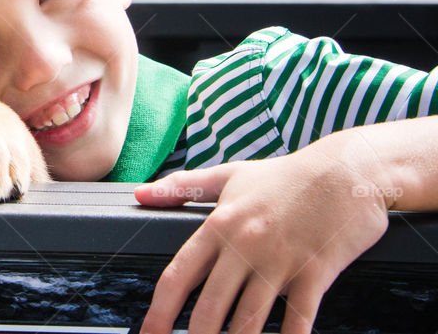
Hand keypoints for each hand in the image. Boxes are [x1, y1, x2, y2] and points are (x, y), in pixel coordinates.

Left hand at [135, 135, 392, 333]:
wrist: (348, 170)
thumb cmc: (286, 176)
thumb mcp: (229, 175)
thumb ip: (182, 186)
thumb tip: (139, 193)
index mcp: (219, 224)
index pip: (178, 275)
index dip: (160, 311)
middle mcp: (245, 245)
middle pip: (210, 306)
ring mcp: (280, 261)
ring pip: (250, 318)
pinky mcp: (315, 272)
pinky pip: (298, 318)